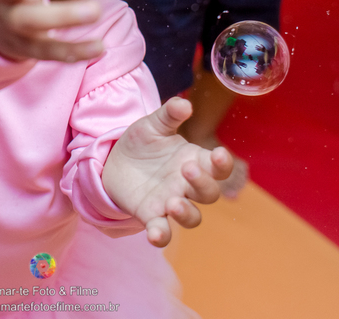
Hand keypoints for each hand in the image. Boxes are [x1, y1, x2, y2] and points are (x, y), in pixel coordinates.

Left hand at [102, 98, 234, 246]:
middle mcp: (187, 185)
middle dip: (203, 183)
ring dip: (187, 213)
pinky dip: (161, 236)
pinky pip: (163, 232)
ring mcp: (171, 203)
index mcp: (195, 160)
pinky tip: (155, 234)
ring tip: (172, 202)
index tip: (219, 154)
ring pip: (193, 217)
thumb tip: (184, 103)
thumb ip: (169, 114)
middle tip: (186, 169)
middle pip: (210, 193)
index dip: (224, 164)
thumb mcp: (153, 124)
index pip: (219, 167)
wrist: (114, 161)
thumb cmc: (143, 142)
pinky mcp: (151, 216)